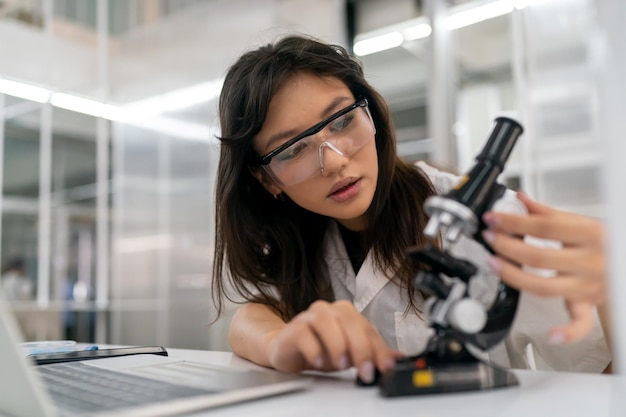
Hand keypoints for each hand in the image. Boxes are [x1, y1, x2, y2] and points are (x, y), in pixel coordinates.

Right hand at [264, 300, 401, 382]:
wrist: (289, 349)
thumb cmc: (321, 348)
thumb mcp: (350, 354)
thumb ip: (373, 353)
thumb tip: (398, 359)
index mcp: (347, 314)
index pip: (368, 329)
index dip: (379, 349)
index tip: (385, 367)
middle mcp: (330, 310)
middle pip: (350, 322)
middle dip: (361, 349)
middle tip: (365, 371)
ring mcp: (310, 316)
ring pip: (327, 322)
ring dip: (338, 345)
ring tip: (342, 365)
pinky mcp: (294, 328)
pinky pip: (304, 333)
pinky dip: (313, 348)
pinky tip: (318, 362)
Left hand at [482, 192, 605, 342]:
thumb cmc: (603, 242)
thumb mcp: (581, 221)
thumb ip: (548, 213)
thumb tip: (520, 200)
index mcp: (590, 234)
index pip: (545, 227)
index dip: (514, 222)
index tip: (494, 218)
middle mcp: (590, 261)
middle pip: (541, 257)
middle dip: (508, 246)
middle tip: (489, 237)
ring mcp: (588, 286)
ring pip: (546, 287)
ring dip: (514, 276)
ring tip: (493, 262)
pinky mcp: (588, 304)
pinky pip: (581, 323)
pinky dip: (567, 332)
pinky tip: (550, 334)